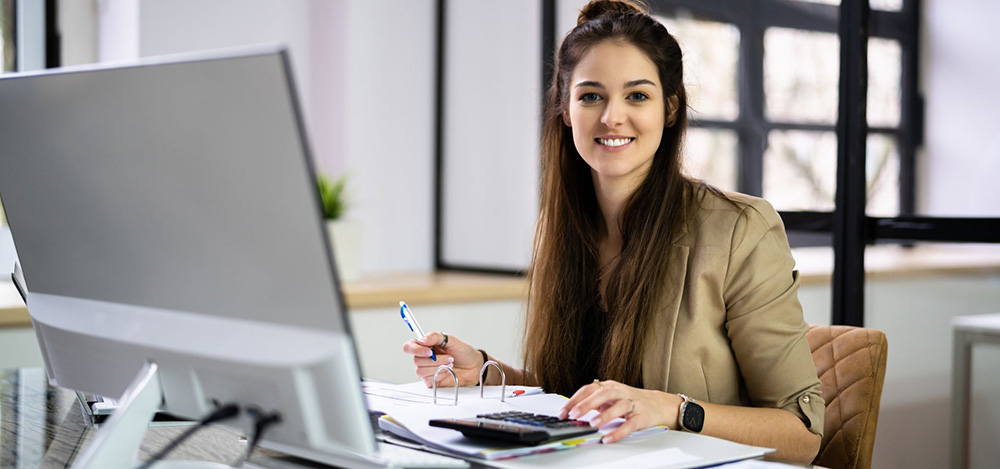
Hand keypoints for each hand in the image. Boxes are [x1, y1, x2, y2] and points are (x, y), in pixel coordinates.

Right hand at [401, 332, 484, 387]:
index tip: (429, 351)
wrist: (474, 366)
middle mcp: (424, 358)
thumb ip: (435, 336)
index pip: (409, 346)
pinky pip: (428, 379)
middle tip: (449, 357)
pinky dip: (440, 375)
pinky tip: (448, 372)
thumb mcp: (451, 340)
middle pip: (416, 360)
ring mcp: (427, 370)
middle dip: (434, 360)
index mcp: (425, 345)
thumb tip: (422, 339)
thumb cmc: (463, 352)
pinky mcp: (431, 381)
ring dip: (438, 367)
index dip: (415, 349)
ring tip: (451, 363)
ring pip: (421, 371)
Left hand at [558, 380, 683, 443]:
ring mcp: (632, 404)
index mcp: (610, 386)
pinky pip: (630, 424)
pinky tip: (608, 438)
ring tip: (593, 424)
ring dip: (605, 415)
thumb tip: (572, 411)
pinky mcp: (642, 417)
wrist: (658, 404)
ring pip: (619, 406)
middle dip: (587, 404)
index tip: (564, 411)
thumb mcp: (610, 398)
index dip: (575, 399)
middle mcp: (620, 392)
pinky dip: (619, 432)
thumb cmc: (630, 401)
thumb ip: (594, 402)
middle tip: (574, 414)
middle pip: (603, 394)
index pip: (589, 389)